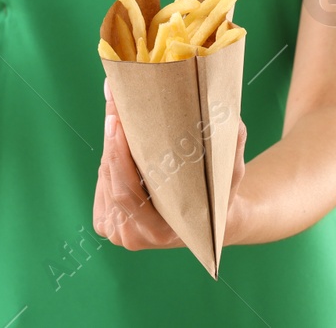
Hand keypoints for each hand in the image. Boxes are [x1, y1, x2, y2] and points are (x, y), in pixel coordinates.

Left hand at [93, 76, 246, 248]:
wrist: (207, 225)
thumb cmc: (218, 197)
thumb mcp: (230, 176)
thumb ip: (232, 151)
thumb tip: (234, 122)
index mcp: (160, 231)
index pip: (126, 193)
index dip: (117, 156)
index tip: (117, 120)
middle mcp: (135, 236)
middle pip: (110, 180)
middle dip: (111, 138)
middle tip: (114, 100)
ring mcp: (119, 233)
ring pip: (104, 179)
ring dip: (110, 146)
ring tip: (118, 112)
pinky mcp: (108, 224)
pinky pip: (101, 186)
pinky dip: (109, 160)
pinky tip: (118, 140)